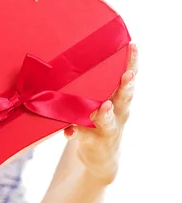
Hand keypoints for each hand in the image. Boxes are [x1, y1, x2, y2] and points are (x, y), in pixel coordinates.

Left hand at [63, 44, 137, 182]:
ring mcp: (107, 129)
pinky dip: (76, 133)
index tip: (133, 46)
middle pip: (125, 98)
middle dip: (127, 86)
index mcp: (119, 97)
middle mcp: (118, 112)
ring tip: (105, 107)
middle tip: (128, 75)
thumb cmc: (97, 118)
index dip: (132, 62)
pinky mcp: (93, 142)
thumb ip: (94, 84)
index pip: (129, 76)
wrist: (100, 157)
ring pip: (108, 120)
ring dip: (106, 113)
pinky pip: (84, 136)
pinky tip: (69, 131)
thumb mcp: (100, 100)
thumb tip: (73, 54)